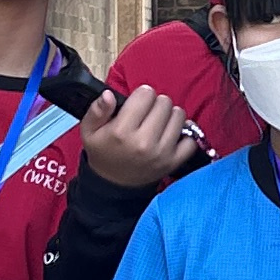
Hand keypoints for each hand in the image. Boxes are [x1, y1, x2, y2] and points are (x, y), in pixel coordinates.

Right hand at [77, 82, 200, 192]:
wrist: (114, 184)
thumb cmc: (103, 152)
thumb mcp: (89, 131)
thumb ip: (97, 110)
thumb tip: (109, 94)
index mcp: (121, 131)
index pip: (146, 94)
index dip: (141, 95)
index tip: (136, 104)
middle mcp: (144, 142)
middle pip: (164, 102)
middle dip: (155, 104)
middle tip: (146, 115)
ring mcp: (161, 153)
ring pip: (179, 115)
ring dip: (169, 116)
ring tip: (157, 123)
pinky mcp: (173, 162)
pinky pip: (190, 139)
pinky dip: (184, 134)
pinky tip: (171, 134)